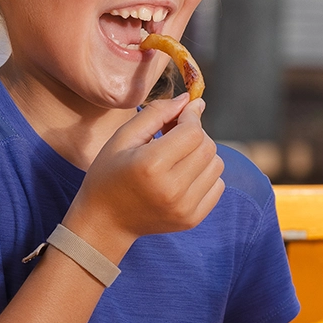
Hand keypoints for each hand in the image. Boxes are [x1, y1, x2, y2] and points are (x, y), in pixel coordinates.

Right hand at [64, 93, 225, 262]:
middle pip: (208, 147)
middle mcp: (172, 189)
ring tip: (178, 156)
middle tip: (175, 135)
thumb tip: (190, 100)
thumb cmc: (109, 175)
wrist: (104, 223)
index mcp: (151, 165)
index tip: (182, 113)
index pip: (193, 132)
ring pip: (217, 164)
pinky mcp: (192, 219)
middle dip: (196, 134)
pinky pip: (218, 185)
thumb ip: (157, 113)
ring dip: (202, 154)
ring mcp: (185, 207)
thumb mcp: (123, 138)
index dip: (191, 117)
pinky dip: (206, 175)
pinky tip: (184, 175)